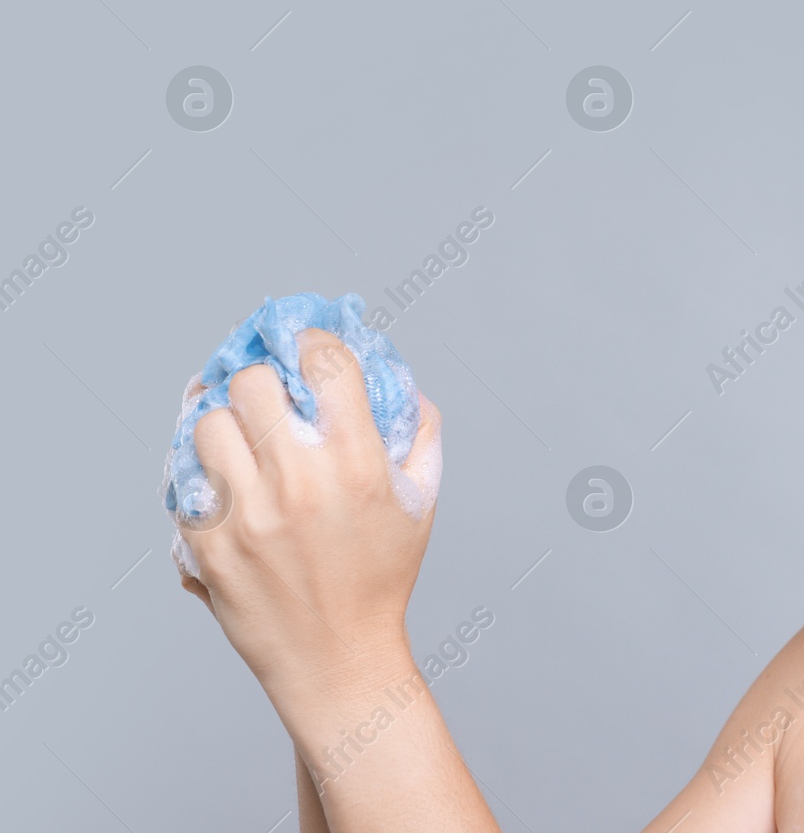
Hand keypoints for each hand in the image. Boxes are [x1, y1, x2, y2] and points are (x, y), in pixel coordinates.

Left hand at [178, 327, 441, 703]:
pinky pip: (185, 478)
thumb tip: (401, 380)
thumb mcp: (422, 502)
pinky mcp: (208, 545)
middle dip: (264, 383)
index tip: (306, 346)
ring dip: (226, 424)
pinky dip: (202, 472)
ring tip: (241, 440)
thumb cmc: (382, 577)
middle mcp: (299, 483)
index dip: (312, 340)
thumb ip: (420, 433)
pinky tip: (222, 478)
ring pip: (208, 424)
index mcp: (357, 465)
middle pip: (253, 384)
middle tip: (270, 398)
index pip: (324, 363)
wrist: (337, 658)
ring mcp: (246, 515)